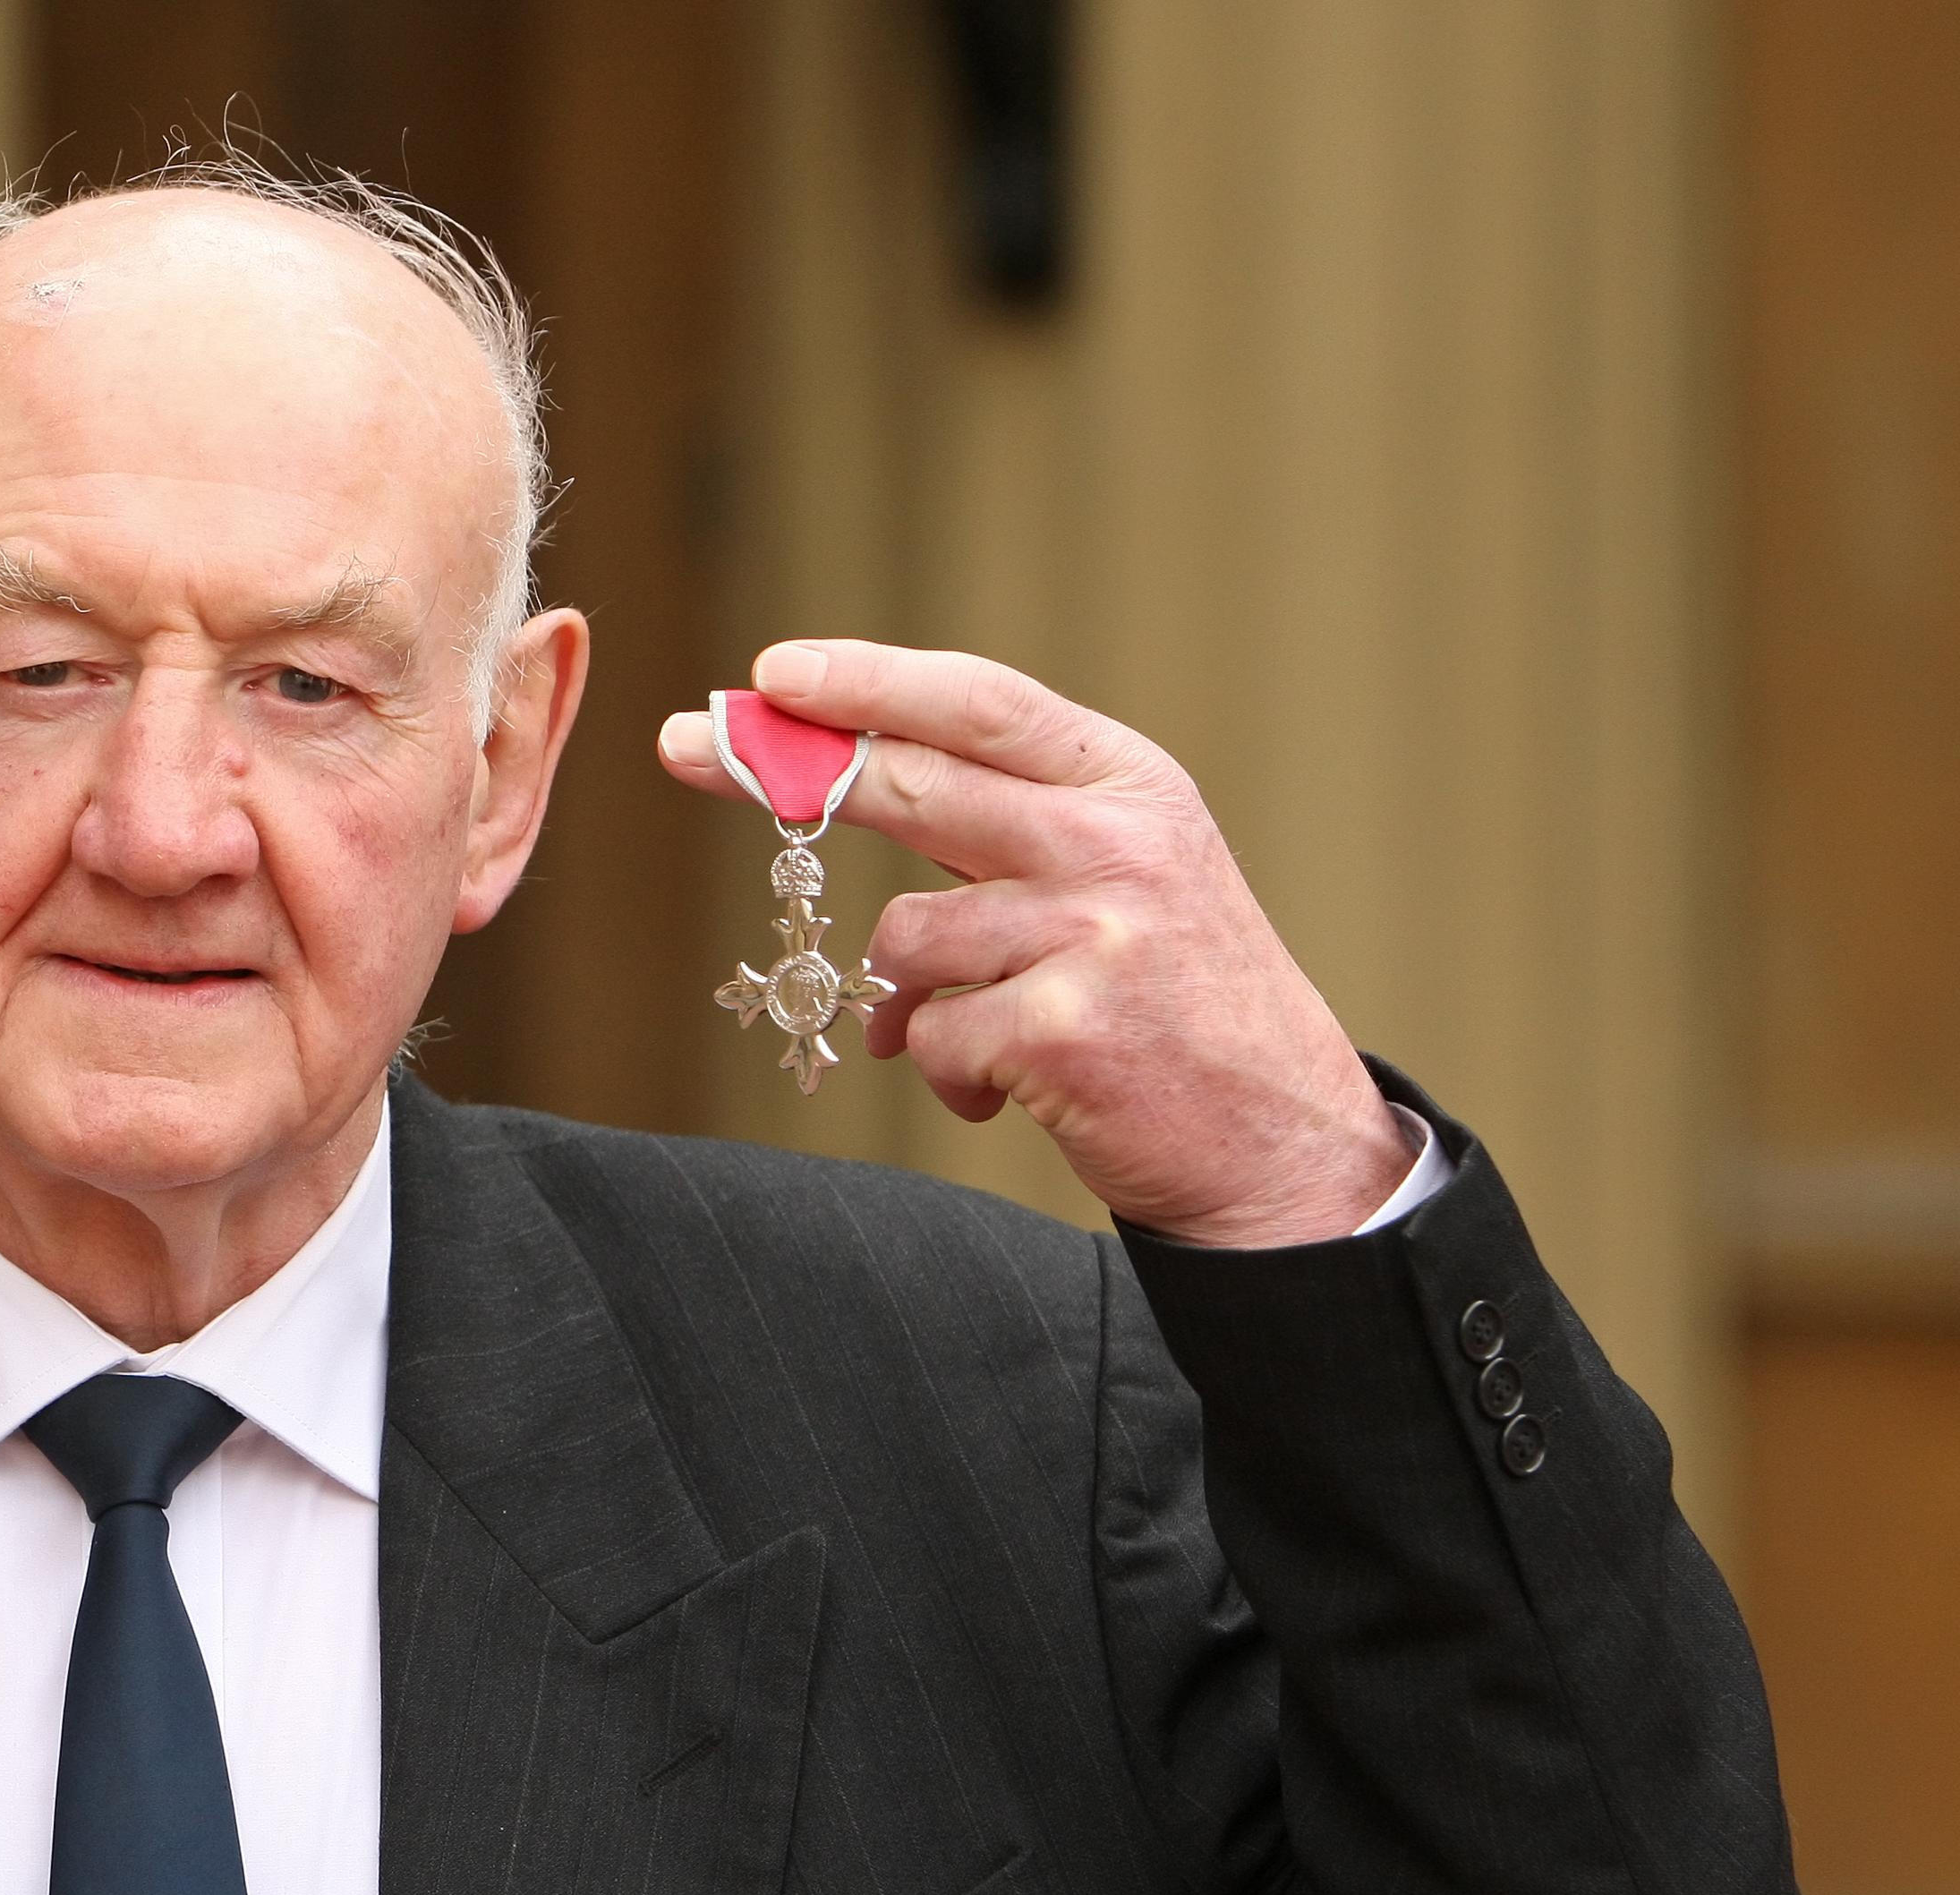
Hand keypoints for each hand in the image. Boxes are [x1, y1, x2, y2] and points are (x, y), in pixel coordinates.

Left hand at [659, 640, 1412, 1246]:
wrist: (1284, 1146)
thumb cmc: (1181, 1007)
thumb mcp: (1124, 880)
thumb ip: (1006, 830)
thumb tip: (842, 787)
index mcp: (1130, 787)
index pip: (978, 703)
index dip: (867, 679)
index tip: (771, 672)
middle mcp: (1117, 844)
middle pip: (913, 783)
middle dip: (786, 767)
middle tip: (685, 745)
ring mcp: (1094, 935)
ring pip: (905, 938)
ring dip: (910, 998)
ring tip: (976, 1034)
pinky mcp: (1064, 1030)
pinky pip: (931, 1037)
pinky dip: (947, 1073)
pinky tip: (1007, 1087)